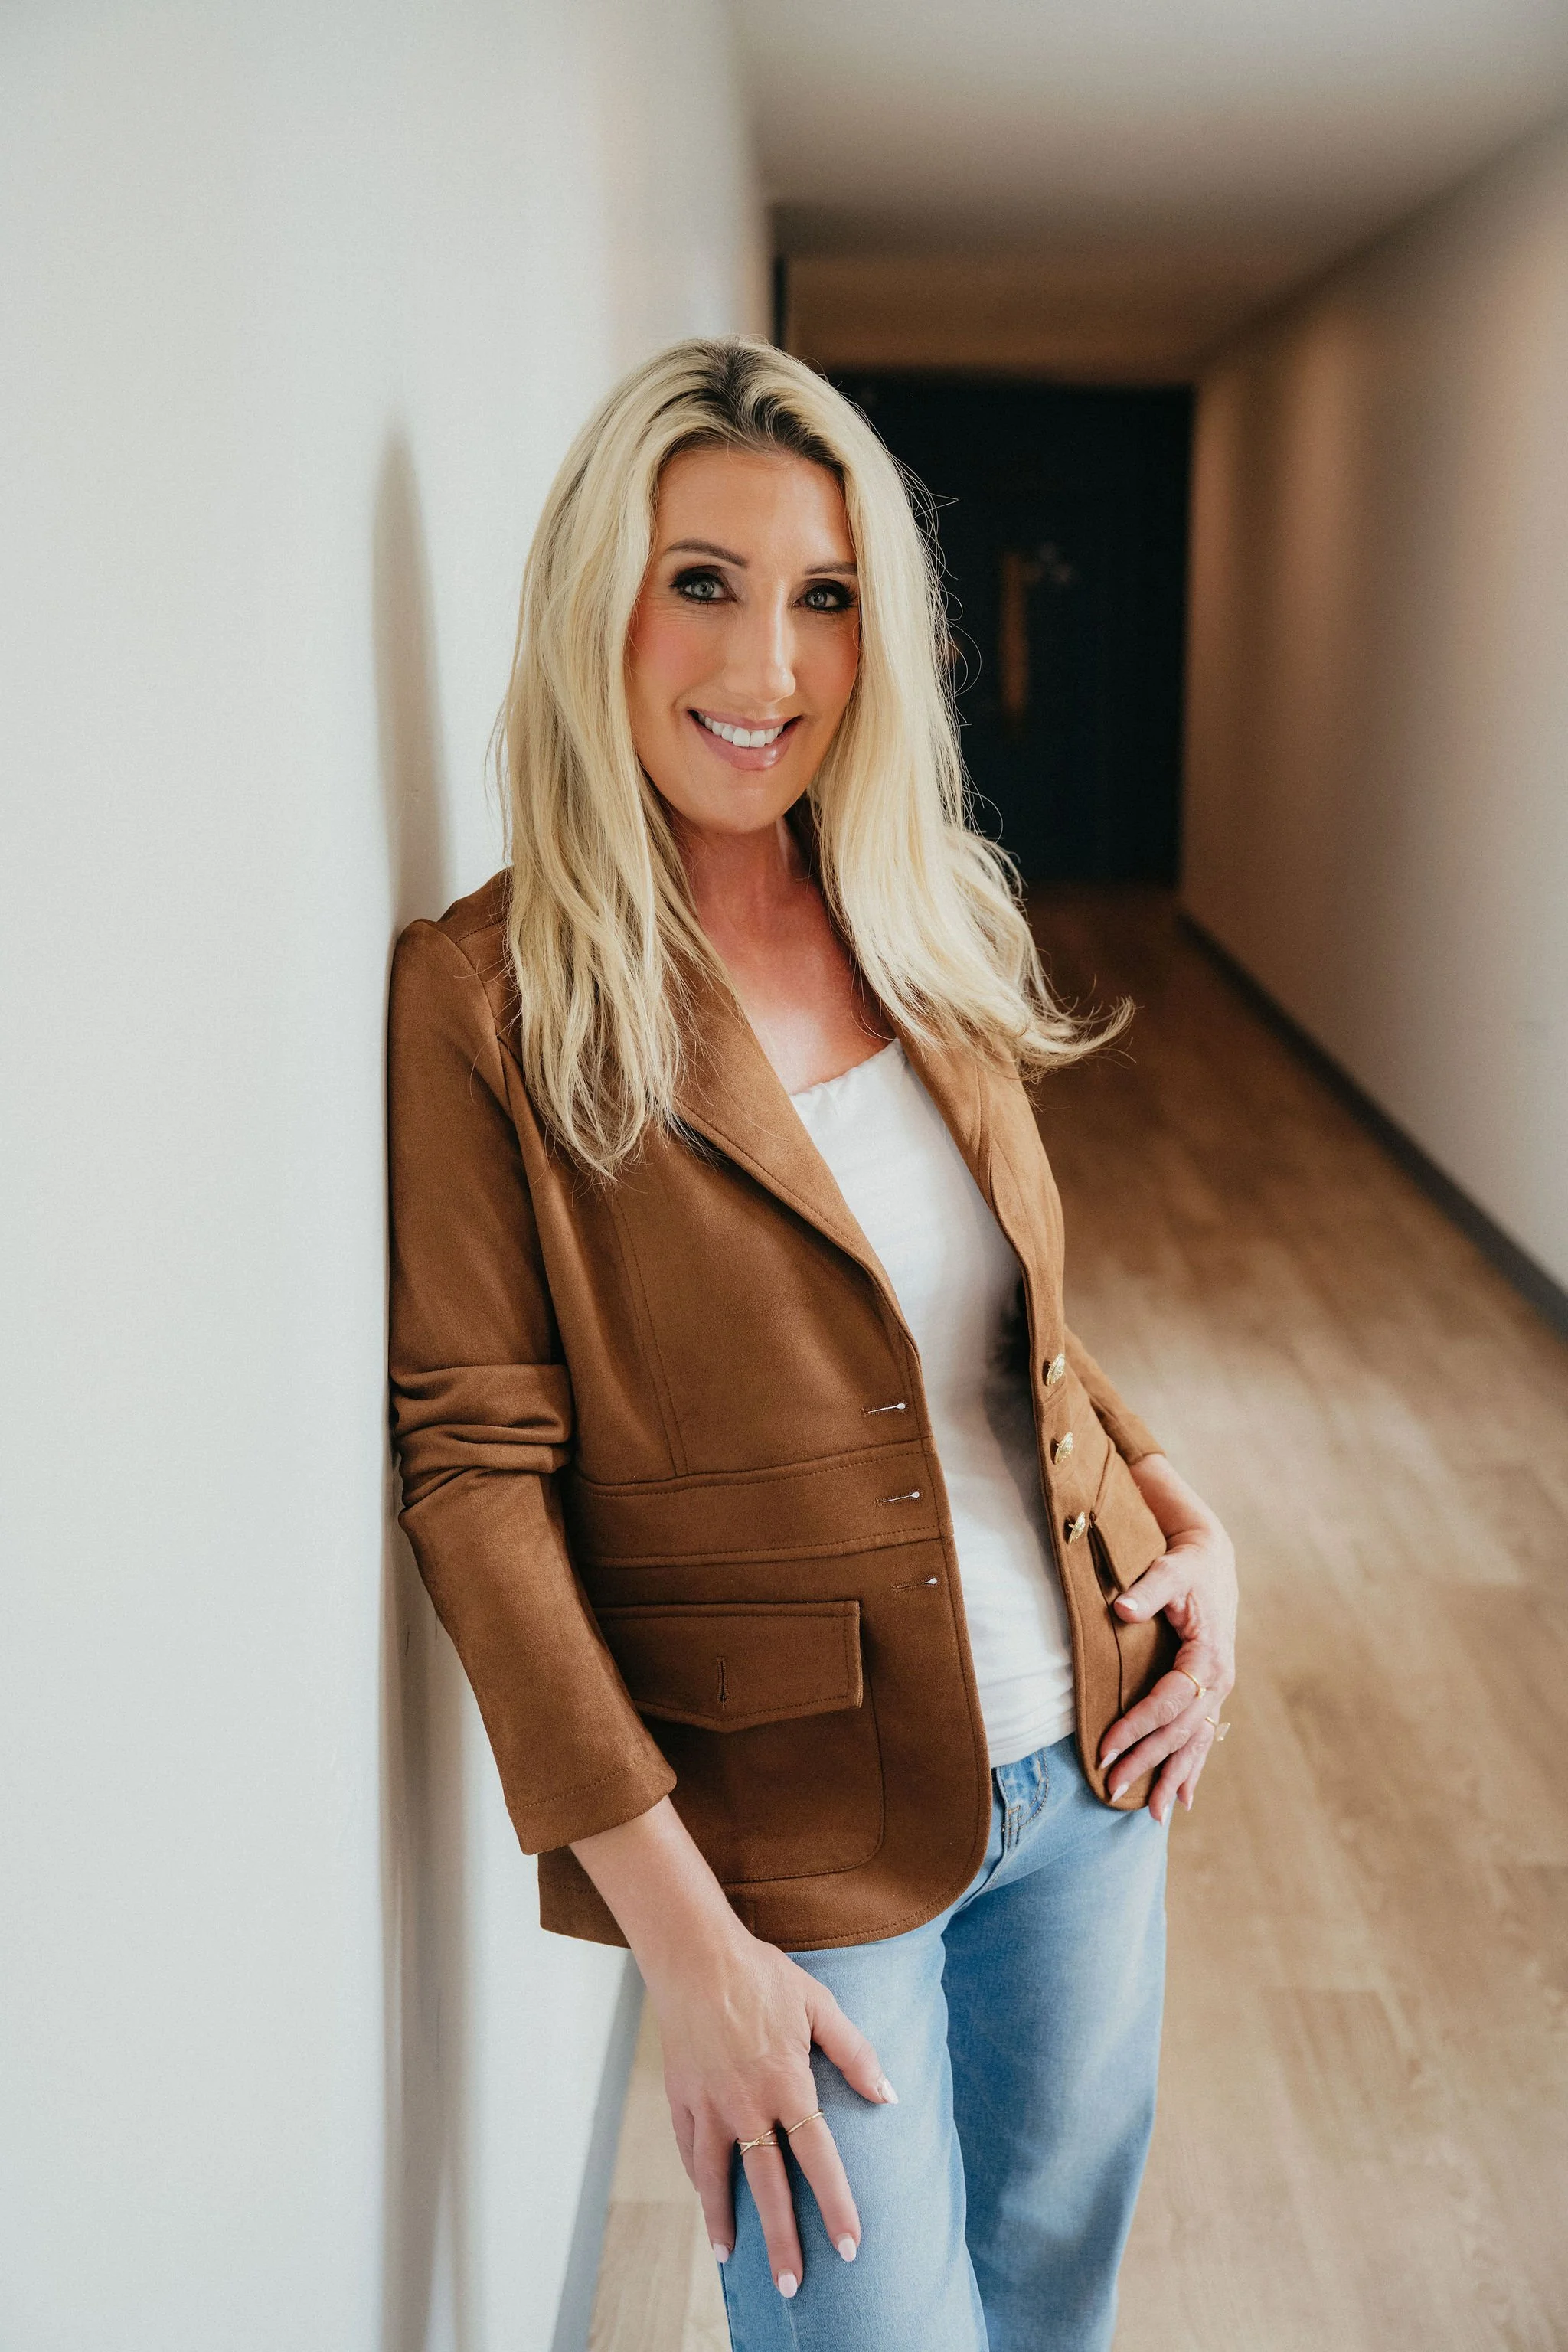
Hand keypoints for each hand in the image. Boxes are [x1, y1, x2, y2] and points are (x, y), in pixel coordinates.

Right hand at [649, 1925, 895, 2295]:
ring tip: (730, 2258)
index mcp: (786, 2084)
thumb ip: (855, 2053)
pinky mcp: (681, 2097)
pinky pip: (690, 2149)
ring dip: (725, 2222)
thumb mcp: (819, 2005)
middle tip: (792, 2285)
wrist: (694, 1954)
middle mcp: (746, 2104)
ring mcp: (708, 2104)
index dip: (835, 2206)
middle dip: (781, 2241)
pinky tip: (706, 2198)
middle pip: (767, 2187)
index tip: (849, 2246)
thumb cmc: (761, 1974)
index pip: (818, 2159)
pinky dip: (699, 2179)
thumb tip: (888, 2096)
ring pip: (717, 2178)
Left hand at [1098, 1451, 1236, 1824]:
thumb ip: (1147, 1589)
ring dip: (1173, 1778)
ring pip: (1195, 1744)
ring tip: (1153, 1815)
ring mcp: (1218, 1691)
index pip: (1168, 1703)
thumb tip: (1121, 1609)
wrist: (1212, 1558)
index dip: (1136, 1728)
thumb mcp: (1170, 1569)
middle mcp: (1219, 1681)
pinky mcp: (1211, 1694)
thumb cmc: (1187, 1563)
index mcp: (1209, 1658)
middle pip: (1179, 1732)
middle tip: (1111, 1788)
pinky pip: (1203, 1739)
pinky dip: (1193, 1769)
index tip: (1104, 1749)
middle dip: (1147, 1762)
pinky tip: (1184, 1801)